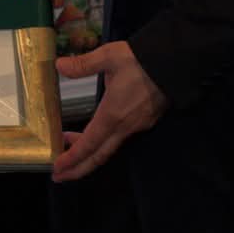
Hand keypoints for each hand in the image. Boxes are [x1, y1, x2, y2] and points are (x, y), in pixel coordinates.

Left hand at [52, 41, 166, 181]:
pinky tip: (93, 133)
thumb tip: (59, 66)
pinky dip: (102, 142)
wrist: (176, 62)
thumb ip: (83, 64)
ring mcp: (136, 126)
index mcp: (113, 115)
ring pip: (109, 148)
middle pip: (99, 156)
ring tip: (68, 151)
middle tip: (58, 175)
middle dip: (78, 168)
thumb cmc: (141, 60)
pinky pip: (119, 139)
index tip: (57, 168)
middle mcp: (125, 126)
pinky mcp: (145, 121)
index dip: (72, 158)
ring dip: (88, 153)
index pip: (89, 144)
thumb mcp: (108, 56)